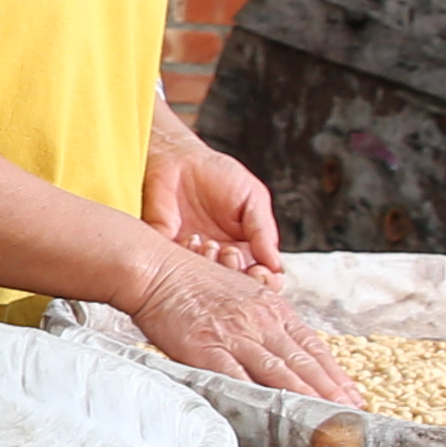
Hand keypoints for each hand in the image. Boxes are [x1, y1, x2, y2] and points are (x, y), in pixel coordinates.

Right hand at [124, 251, 357, 405]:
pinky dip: (257, 398)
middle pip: (304, 363)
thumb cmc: (192, 281)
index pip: (313, 347)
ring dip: (305, 399)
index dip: (336, 374)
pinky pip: (237, 377)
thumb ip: (263, 318)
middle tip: (351, 416)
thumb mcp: (241, 292)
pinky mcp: (208, 349)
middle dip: (331, 393)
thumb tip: (281, 345)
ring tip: (325, 420)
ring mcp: (236, 335)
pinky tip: (273, 414)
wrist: (156, 269)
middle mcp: (261, 322)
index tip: (353, 396)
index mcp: (272, 308)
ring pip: (280, 372)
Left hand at [142, 115, 287, 276]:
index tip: (262, 272)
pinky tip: (191, 238)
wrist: (179, 159)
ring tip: (212, 244)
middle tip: (231, 253)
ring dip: (212, 266)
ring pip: (207, 284)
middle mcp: (221, 257)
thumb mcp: (252, 198)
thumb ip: (264, 231)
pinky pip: (178, 269)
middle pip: (236, 287)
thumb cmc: (220, 176)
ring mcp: (194, 257)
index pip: (262, 277)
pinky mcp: (168, 251)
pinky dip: (188, 257)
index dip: (265, 281)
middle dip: (237, 276)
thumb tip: (277, 265)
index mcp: (246, 247)